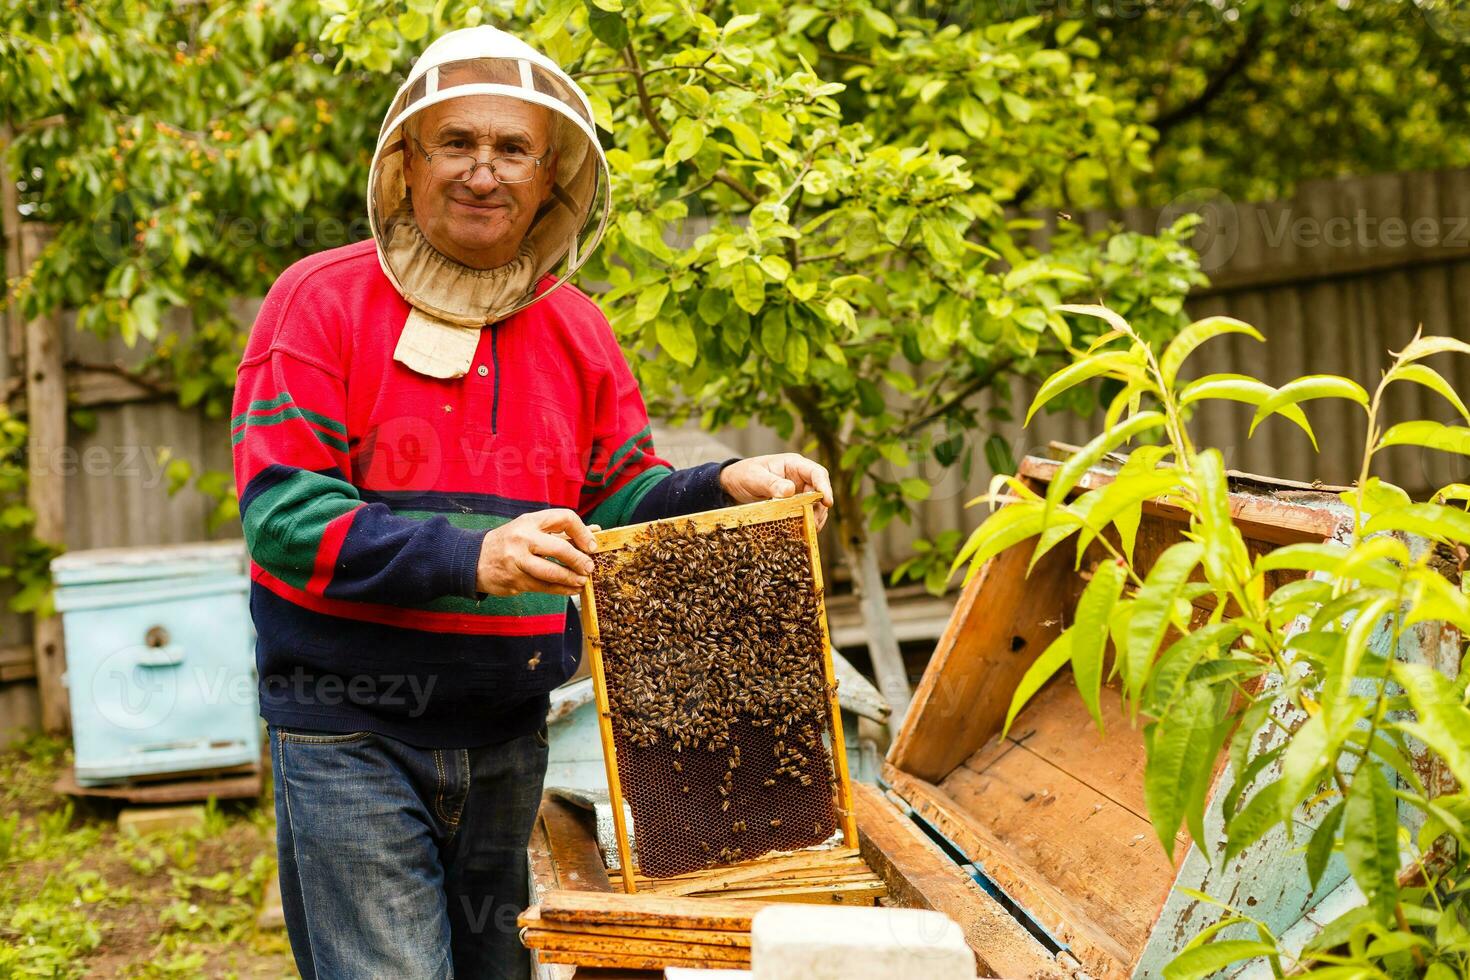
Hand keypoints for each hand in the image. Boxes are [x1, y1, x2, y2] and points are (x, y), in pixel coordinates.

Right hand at [476, 509, 598, 595]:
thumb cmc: (510, 542)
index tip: (591, 546)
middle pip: (560, 549)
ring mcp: (517, 560)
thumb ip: (563, 531)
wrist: (473, 558)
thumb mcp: (532, 528)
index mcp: (531, 521)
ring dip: (571, 579)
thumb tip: (595, 531)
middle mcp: (523, 538)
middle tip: (589, 567)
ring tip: (582, 581)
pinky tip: (571, 589)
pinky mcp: (515, 580)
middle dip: (579, 560)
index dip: (582, 532)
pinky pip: (543, 587)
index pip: (564, 518)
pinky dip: (561, 590)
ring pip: (552, 572)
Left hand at [719, 453, 833, 529]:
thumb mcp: (754, 477)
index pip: (817, 473)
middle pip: (820, 492)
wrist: (733, 485)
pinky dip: (805, 523)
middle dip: (820, 508)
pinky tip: (801, 532)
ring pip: (815, 505)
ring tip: (809, 530)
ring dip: (814, 518)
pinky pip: (805, 514)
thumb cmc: (743, 474)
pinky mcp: (793, 505)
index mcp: (793, 464)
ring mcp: (798, 492)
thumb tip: (789, 491)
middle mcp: (799, 478)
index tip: (827, 502)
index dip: (825, 487)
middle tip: (814, 523)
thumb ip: (771, 483)